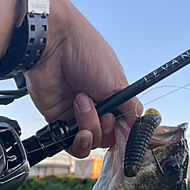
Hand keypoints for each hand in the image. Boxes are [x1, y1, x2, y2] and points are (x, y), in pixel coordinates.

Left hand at [25, 0, 141, 157]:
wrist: (52, 45)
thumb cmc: (85, 52)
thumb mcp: (118, 81)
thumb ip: (130, 108)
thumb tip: (138, 125)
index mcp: (112, 97)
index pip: (121, 126)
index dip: (122, 133)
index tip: (123, 133)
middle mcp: (95, 107)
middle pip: (106, 138)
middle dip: (104, 126)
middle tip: (100, 108)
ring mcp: (76, 115)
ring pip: (90, 141)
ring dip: (89, 126)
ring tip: (80, 101)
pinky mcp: (58, 122)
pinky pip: (70, 144)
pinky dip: (76, 142)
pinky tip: (75, 127)